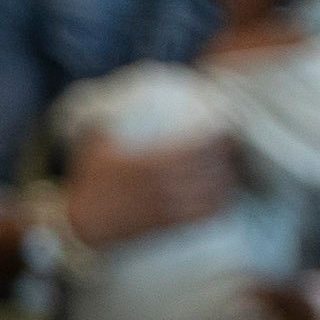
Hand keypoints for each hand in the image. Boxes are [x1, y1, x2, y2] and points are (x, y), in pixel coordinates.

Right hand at [60, 134, 239, 247]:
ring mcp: (169, 205)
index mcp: (150, 161)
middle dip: (228, 157)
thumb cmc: (92, 179)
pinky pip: (206, 213)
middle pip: (212, 168)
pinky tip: (224, 194)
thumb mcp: (97, 144)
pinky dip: (219, 203)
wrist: (85, 222)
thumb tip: (117, 96)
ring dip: (228, 179)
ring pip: (214, 191)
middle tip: (235, 149)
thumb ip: (109, 120)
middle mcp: (164, 183)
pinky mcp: (171, 222)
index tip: (225, 128)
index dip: (218, 137)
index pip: (197, 146)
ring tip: (233, 169)